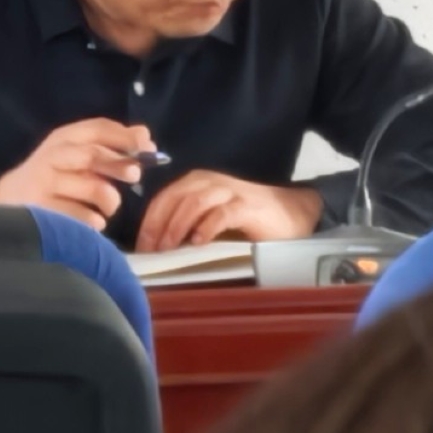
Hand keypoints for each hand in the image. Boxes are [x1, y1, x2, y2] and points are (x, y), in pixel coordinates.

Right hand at [0, 120, 157, 230]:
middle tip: (135, 174)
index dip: (125, 136)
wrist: (9, 198)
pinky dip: (96, 221)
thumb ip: (108, 145)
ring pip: (94, 189)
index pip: (96, 129)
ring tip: (108, 207)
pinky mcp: (44, 211)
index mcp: (63, 138)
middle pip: (92, 155)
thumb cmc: (54, 175)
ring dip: (111, 200)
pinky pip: (85, 218)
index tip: (148, 147)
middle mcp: (52, 157)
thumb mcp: (75, 154)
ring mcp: (46, 185)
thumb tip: (145, 136)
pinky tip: (93, 222)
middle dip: (119, 164)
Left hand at [135, 170, 323, 251]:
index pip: (163, 198)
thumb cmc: (246, 220)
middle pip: (173, 198)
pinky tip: (198, 243)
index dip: (148, 222)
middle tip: (150, 251)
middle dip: (157, 225)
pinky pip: (222, 213)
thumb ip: (187, 225)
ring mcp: (229, 191)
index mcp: (195, 182)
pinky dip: (206, 227)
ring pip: (193, 202)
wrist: (291, 213)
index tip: (141, 247)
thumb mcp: (210, 218)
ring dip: (176, 226)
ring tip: (168, 248)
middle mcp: (209, 181)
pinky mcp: (247, 206)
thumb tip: (157, 247)